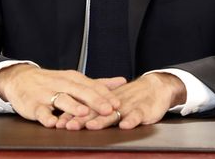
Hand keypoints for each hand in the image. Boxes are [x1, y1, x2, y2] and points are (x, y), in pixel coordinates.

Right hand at [0, 64, 125, 127]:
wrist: (21, 79)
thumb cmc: (53, 82)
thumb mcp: (75, 80)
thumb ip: (98, 83)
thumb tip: (122, 81)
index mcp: (74, 79)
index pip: (92, 86)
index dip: (105, 95)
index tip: (118, 103)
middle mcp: (62, 84)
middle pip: (81, 92)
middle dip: (95, 101)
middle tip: (108, 109)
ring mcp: (47, 94)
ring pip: (62, 99)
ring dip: (73, 106)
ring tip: (84, 113)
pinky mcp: (34, 105)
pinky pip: (41, 111)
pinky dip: (46, 116)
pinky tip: (52, 123)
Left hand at [55, 72, 185, 129]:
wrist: (155, 87)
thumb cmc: (130, 98)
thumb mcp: (110, 104)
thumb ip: (93, 111)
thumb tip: (70, 119)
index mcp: (103, 101)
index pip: (84, 108)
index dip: (72, 115)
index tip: (59, 123)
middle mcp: (112, 104)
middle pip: (94, 111)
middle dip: (81, 119)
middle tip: (69, 126)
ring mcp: (127, 106)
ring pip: (113, 113)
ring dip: (102, 119)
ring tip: (92, 126)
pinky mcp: (142, 110)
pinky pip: (136, 115)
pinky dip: (131, 120)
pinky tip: (125, 125)